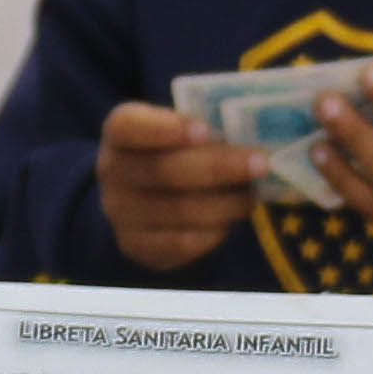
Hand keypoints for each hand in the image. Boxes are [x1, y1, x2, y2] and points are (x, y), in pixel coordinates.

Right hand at [96, 100, 260, 270]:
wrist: (145, 194)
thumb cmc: (174, 150)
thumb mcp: (181, 127)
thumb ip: (206, 126)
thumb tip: (251, 133)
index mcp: (119, 132)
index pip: (129, 127)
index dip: (165, 129)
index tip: (205, 129)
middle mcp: (112, 172)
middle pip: (164, 172)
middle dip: (218, 167)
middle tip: (260, 162)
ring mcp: (120, 213)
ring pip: (178, 211)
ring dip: (225, 203)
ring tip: (253, 194)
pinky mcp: (136, 246)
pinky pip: (181, 244)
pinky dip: (214, 232)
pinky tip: (232, 217)